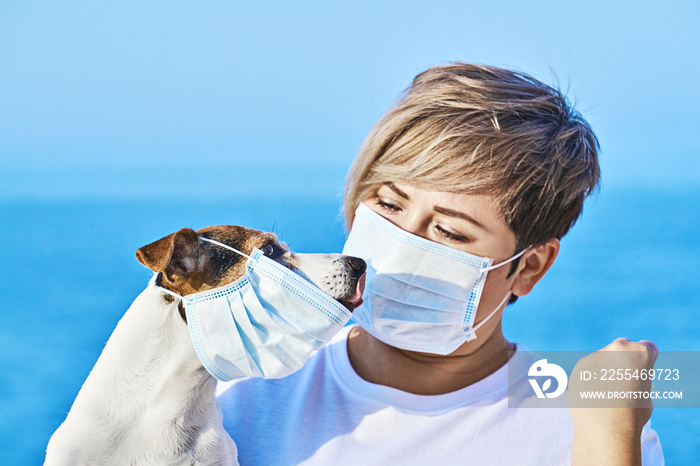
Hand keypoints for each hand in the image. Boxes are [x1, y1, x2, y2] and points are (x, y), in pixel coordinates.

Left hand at [569, 338, 657, 465]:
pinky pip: (588, 368)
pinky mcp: (580, 366)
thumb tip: (630, 377)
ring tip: (608, 392)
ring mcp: (596, 355)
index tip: (643, 372)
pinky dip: (591, 377)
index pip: (647, 347)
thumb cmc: (633, 415)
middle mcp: (617, 348)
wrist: (606, 428)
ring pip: (603, 357)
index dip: (647, 360)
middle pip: (623, 346)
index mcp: (640, 352)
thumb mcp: (646, 394)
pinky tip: (594, 393)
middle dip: (624, 358)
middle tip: (624, 377)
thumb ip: (639, 378)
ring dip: (606, 368)